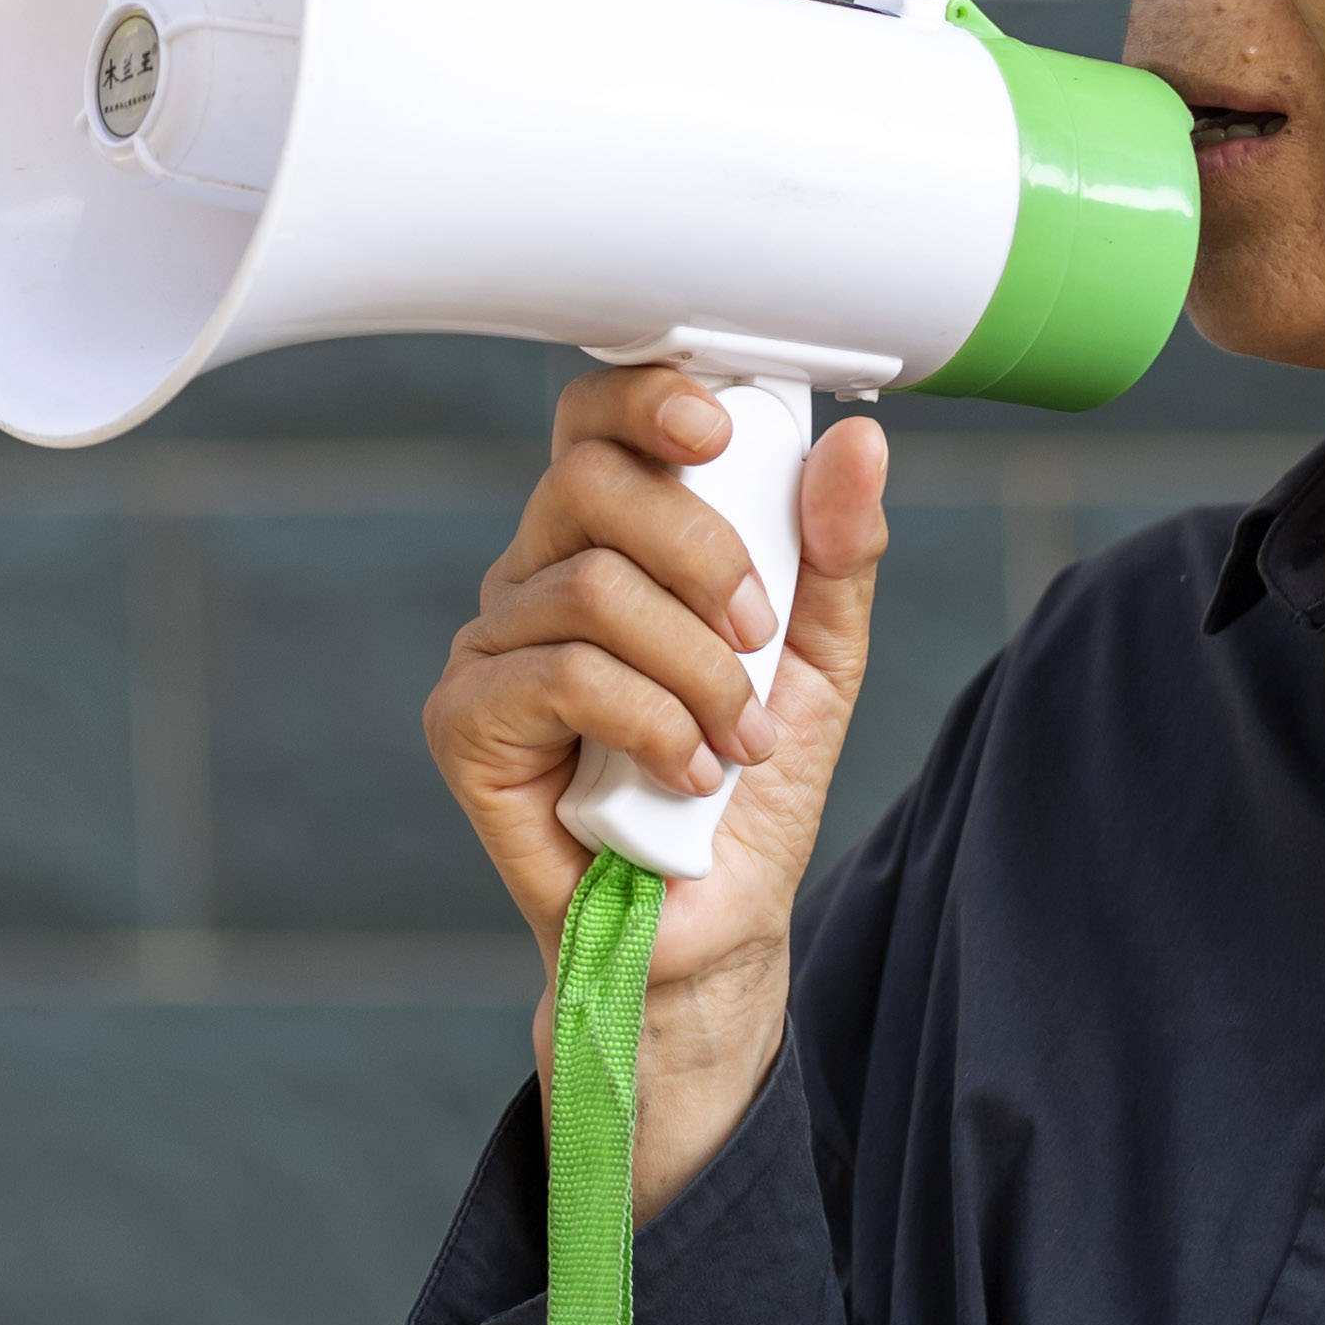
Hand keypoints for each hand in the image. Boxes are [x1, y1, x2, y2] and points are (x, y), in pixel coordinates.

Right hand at [421, 365, 889, 1222]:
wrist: (710, 922)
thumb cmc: (749, 784)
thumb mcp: (821, 658)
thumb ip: (836, 552)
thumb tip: (859, 442)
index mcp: (605, 539)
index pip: (596, 423)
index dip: (647, 401)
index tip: (722, 431)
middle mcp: (534, 577)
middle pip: (587, 482)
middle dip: (702, 552)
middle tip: (760, 636)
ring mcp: (490, 646)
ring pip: (590, 588)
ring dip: (696, 668)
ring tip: (739, 740)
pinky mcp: (465, 722)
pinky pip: (561, 675)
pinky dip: (650, 721)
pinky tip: (685, 772)